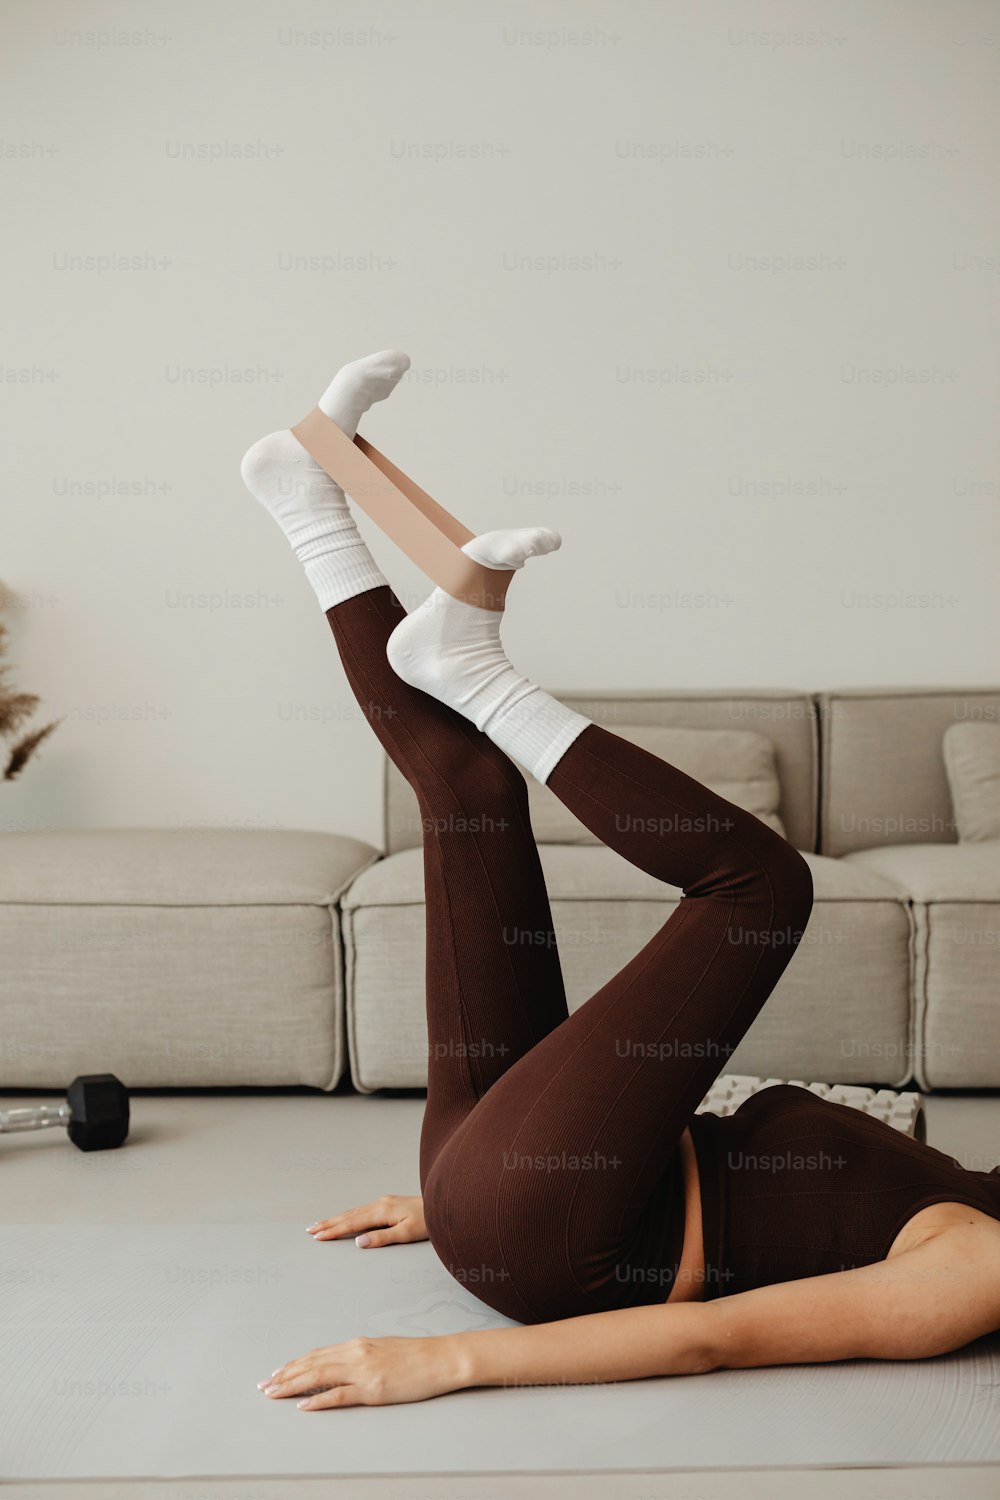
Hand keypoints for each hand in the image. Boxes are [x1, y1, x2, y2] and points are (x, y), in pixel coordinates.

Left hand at [259, 1334, 467, 1408]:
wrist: (441, 1358)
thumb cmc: (415, 1356)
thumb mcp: (382, 1351)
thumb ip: (359, 1358)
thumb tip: (339, 1367)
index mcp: (357, 1344)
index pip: (317, 1354)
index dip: (294, 1364)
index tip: (277, 1373)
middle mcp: (356, 1353)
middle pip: (312, 1364)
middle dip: (285, 1375)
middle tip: (264, 1385)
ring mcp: (364, 1371)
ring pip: (319, 1376)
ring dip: (292, 1385)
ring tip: (274, 1393)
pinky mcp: (373, 1388)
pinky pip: (340, 1395)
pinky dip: (319, 1400)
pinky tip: (304, 1405)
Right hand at [306, 1194, 426, 1248]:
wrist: (443, 1204)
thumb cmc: (429, 1221)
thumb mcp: (407, 1233)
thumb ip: (382, 1238)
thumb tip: (359, 1242)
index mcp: (382, 1211)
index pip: (352, 1222)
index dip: (334, 1230)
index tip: (318, 1236)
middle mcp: (380, 1204)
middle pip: (349, 1215)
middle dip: (329, 1223)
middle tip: (311, 1230)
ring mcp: (384, 1202)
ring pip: (355, 1211)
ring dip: (337, 1219)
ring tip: (322, 1224)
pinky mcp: (389, 1204)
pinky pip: (362, 1210)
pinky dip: (349, 1215)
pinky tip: (346, 1218)